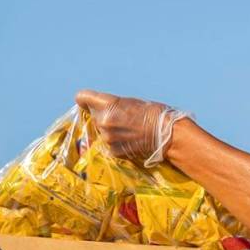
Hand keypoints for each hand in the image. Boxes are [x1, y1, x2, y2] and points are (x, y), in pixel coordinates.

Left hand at [75, 89, 191, 165]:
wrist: (167, 134)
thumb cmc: (153, 113)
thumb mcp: (130, 102)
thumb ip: (112, 106)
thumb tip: (99, 111)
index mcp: (108, 104)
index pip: (82, 97)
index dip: (85, 100)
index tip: (89, 103)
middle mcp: (103, 121)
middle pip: (93, 115)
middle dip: (102, 116)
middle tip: (121, 119)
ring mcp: (107, 138)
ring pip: (101, 131)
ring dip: (110, 131)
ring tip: (128, 130)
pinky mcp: (113, 151)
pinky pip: (108, 144)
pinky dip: (116, 143)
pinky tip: (130, 140)